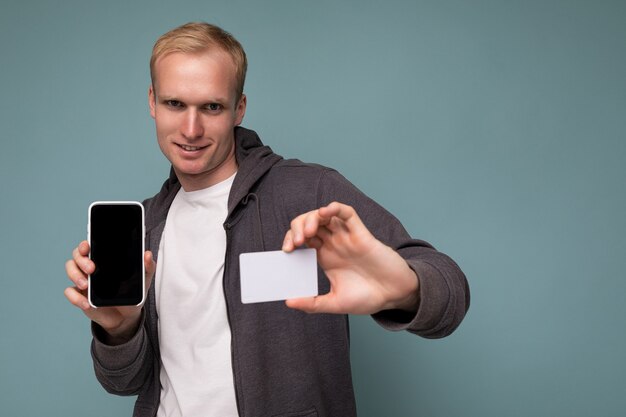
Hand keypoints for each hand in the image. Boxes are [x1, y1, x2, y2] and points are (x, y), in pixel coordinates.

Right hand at [64, 240, 154, 344]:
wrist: (127, 316)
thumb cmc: (132, 293)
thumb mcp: (143, 280)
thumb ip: (147, 267)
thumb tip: (148, 254)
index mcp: (104, 259)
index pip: (90, 246)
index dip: (85, 244)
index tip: (88, 246)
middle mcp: (90, 268)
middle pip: (77, 256)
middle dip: (81, 260)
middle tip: (92, 269)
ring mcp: (84, 281)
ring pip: (70, 270)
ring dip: (75, 275)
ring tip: (86, 285)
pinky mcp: (80, 296)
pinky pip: (70, 293)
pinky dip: (76, 297)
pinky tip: (87, 303)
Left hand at [282, 202, 418, 314]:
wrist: (394, 296)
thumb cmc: (367, 297)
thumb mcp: (335, 303)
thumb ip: (312, 304)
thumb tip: (288, 302)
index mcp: (325, 256)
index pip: (301, 239)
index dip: (290, 240)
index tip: (286, 252)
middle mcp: (334, 243)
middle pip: (309, 224)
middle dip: (297, 228)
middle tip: (295, 244)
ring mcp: (346, 237)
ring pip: (324, 215)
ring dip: (311, 218)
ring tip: (306, 234)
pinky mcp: (361, 233)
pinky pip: (346, 213)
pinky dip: (335, 208)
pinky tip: (325, 212)